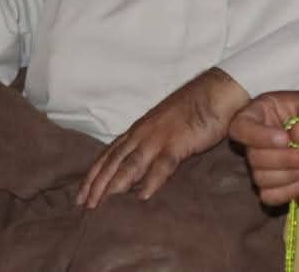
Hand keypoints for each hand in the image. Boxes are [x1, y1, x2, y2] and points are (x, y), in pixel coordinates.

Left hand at [76, 68, 248, 208]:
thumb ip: (150, 141)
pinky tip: (142, 196)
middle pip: (113, 161)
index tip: (82, 194)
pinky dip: (151, 180)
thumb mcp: (164, 123)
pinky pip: (162, 164)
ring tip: (104, 204)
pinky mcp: (178, 142)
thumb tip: (140, 164)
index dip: (94, 174)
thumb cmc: (193, 107)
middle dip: (97, 184)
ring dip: (115, 185)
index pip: (109, 154)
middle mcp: (143, 133)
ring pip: (130, 164)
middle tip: (85, 206)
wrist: (217, 91)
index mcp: (139, 129)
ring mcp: (159, 137)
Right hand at [231, 91, 298, 205]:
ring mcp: (268, 161)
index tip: (284, 139)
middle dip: (286, 160)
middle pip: (253, 158)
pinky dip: (289, 192)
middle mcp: (260, 137)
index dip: (257, 136)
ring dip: (290, 176)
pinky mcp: (278, 182)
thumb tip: (298, 134)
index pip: (240, 126)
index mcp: (264, 111)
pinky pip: (269, 196)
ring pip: (261, 179)